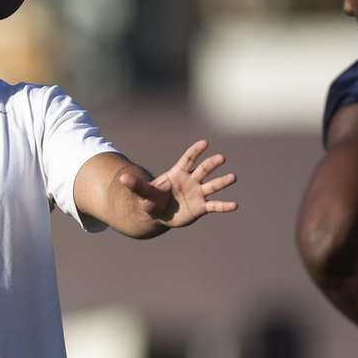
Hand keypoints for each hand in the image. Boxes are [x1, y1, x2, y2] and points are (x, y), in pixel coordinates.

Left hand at [118, 139, 237, 227]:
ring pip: (212, 186)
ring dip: (223, 181)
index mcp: (178, 173)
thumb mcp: (144, 193)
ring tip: (233, 177)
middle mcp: (191, 181)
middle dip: (212, 164)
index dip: (195, 151)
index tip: (204, 143)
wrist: (158, 214)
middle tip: (221, 157)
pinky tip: (235, 205)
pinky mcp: (201, 207)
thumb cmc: (151, 199)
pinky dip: (224, 206)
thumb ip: (136, 185)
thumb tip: (122, 178)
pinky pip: (215, 206)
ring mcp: (198, 193)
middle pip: (203, 170)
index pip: (188, 159)